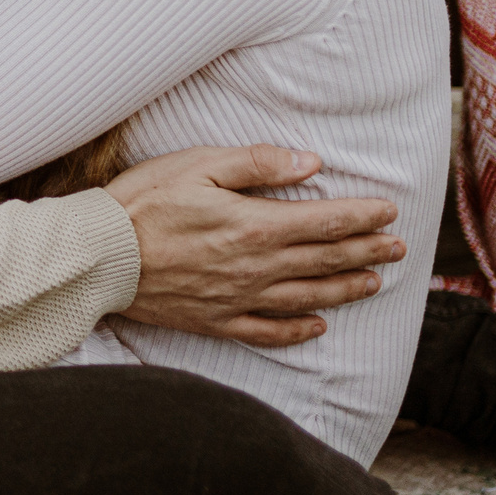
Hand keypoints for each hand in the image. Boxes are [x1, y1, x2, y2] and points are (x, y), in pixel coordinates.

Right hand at [106, 145, 404, 347]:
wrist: (97, 257)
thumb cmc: (142, 203)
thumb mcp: (197, 165)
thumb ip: (257, 164)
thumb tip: (310, 163)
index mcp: (254, 225)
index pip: (324, 221)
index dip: (361, 216)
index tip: (389, 211)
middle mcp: (255, 268)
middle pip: (324, 260)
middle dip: (366, 251)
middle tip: (398, 247)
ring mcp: (238, 299)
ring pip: (307, 298)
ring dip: (345, 289)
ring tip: (373, 282)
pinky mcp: (216, 321)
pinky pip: (268, 331)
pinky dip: (297, 331)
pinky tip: (317, 327)